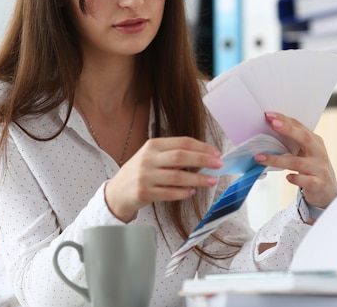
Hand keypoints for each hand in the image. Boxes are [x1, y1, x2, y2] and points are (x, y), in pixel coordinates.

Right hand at [104, 137, 222, 222]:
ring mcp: (145, 176)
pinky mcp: (144, 193)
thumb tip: (204, 157)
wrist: (117, 192)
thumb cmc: (140, 173)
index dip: (202, 147)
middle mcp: (147, 159)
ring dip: (197, 179)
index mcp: (152, 145)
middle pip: (180, 157)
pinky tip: (192, 192)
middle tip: (219, 164)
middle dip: (203, 160)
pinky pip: (169, 193)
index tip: (217, 153)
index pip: (182, 142)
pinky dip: (183, 193)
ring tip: (211, 181)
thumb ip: (173, 155)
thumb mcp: (152, 157)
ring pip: (177, 177)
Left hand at [254, 112, 336, 208]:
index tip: (268, 115)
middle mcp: (318, 152)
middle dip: (288, 130)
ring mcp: (319, 168)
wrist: (327, 190)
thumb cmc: (310, 166)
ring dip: (277, 160)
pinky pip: (306, 180)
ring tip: (260, 158)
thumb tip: (266, 132)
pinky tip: (287, 177)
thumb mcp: (305, 152)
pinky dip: (296, 179)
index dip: (284, 120)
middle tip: (272, 124)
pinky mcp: (318, 184)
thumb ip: (291, 142)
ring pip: (298, 162)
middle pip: (304, 138)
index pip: (299, 127)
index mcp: (314, 141)